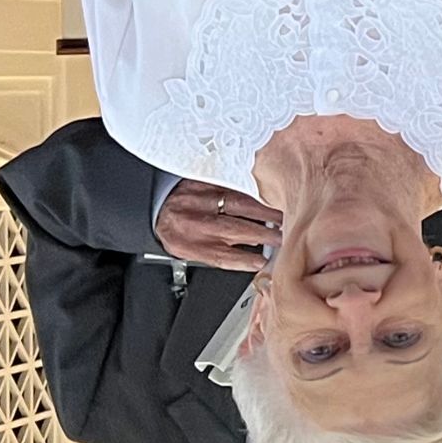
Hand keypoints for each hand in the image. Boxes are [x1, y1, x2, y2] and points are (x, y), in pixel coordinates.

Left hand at [155, 180, 279, 270]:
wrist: (156, 204)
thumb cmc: (178, 231)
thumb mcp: (189, 252)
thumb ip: (218, 255)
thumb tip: (252, 260)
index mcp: (189, 244)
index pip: (221, 256)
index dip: (245, 260)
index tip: (263, 262)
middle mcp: (195, 221)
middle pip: (236, 229)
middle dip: (264, 234)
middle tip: (285, 238)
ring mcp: (201, 198)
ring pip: (240, 205)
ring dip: (266, 212)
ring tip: (284, 218)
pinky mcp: (206, 180)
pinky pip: (236, 186)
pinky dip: (256, 193)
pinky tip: (271, 197)